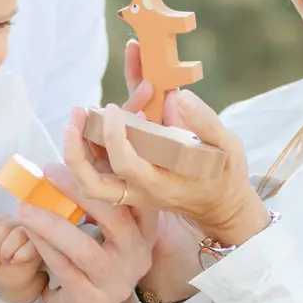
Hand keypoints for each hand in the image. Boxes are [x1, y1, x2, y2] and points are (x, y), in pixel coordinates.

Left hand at [0, 213, 48, 302]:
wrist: (14, 280)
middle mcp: (16, 221)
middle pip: (2, 228)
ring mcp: (30, 231)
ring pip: (17, 235)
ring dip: (8, 253)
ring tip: (8, 259)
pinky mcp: (40, 244)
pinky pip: (29, 248)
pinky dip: (19, 258)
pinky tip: (17, 260)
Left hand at [10, 140, 156, 302]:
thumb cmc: (95, 249)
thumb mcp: (102, 217)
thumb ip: (97, 179)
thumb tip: (78, 126)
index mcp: (147, 224)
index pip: (137, 189)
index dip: (114, 158)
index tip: (86, 132)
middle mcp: (139, 251)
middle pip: (115, 216)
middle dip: (81, 189)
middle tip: (49, 170)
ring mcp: (118, 278)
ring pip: (85, 249)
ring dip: (52, 224)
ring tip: (25, 206)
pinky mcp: (92, 298)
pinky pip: (64, 269)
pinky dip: (43, 247)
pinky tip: (27, 229)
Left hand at [77, 87, 268, 248]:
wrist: (220, 206)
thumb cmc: (224, 174)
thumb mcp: (228, 147)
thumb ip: (205, 122)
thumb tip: (179, 96)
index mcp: (160, 184)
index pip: (125, 163)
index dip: (114, 135)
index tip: (115, 108)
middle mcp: (138, 192)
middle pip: (91, 183)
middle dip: (75, 151)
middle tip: (75, 117)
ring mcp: (130, 191)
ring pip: (89, 179)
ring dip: (77, 148)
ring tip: (79, 113)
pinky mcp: (127, 184)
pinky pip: (99, 168)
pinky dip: (90, 144)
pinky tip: (94, 117)